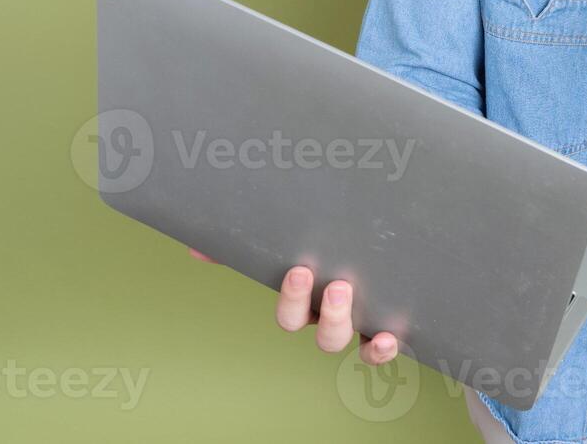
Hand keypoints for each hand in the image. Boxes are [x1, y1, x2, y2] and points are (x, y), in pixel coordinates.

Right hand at [188, 248, 399, 365]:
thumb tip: (197, 250)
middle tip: (336, 284)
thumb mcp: (295, 238)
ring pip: (346, 340)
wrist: (378, 238)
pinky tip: (389, 337)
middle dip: (328, 313)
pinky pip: (380, 348)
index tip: (300, 270)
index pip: (293, 316)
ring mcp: (358, 323)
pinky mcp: (385, 323)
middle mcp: (331, 318)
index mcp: (310, 303)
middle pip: (323, 334)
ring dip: (345, 325)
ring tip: (350, 294)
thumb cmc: (328, 242)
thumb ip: (250, 244)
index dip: (294, 300)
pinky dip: (382, 348)